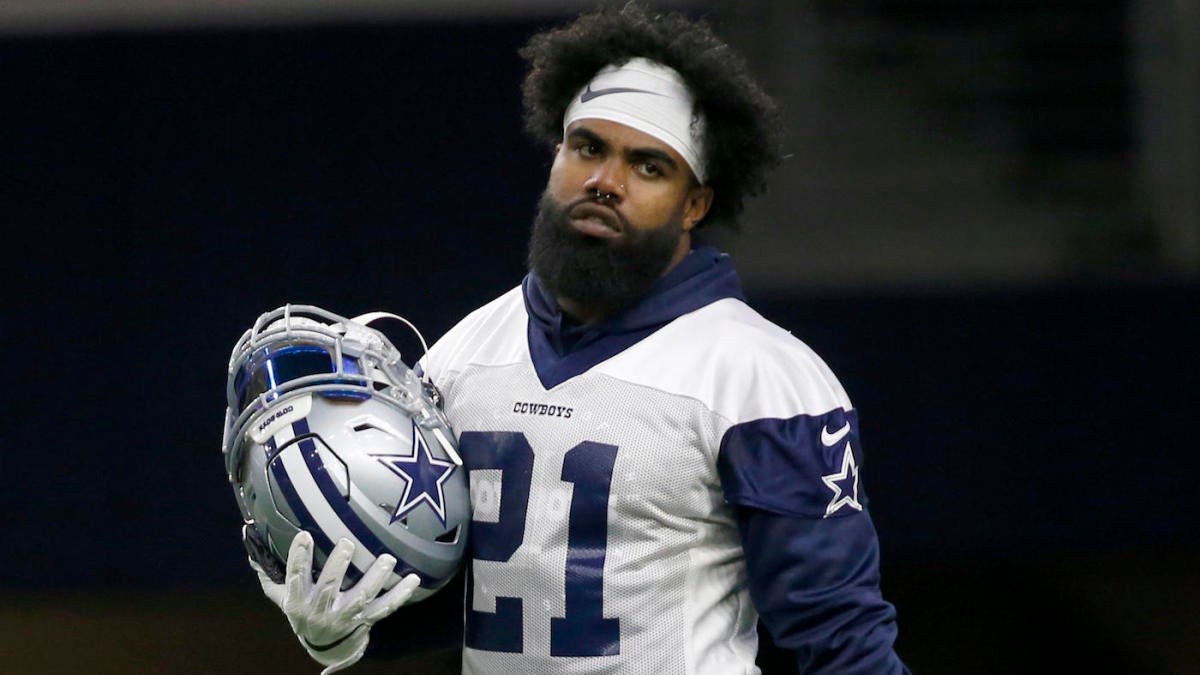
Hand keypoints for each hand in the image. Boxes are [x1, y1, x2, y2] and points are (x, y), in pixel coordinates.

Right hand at [249, 529, 419, 673]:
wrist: (324, 647)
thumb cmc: (302, 610)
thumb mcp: (281, 596)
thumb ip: (268, 570)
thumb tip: (247, 535)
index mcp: (299, 602)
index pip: (296, 577)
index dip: (299, 557)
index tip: (305, 535)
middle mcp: (322, 611)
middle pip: (329, 589)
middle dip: (338, 567)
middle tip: (347, 543)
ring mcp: (346, 617)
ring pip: (362, 598)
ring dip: (375, 578)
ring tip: (387, 559)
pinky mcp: (366, 620)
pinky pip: (386, 608)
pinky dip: (401, 594)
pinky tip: (414, 579)